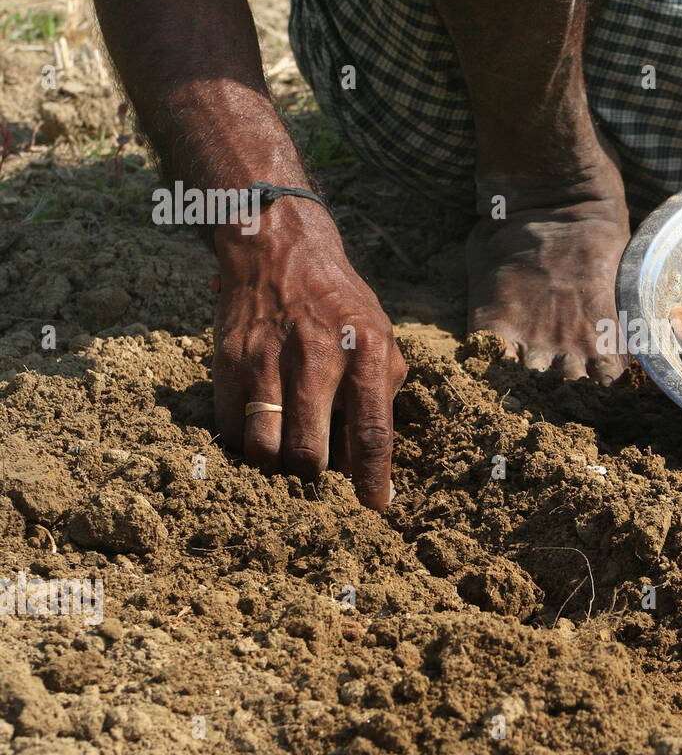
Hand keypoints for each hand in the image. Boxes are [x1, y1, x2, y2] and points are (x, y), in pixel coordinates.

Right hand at [212, 201, 406, 508]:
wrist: (280, 247)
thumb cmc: (341, 304)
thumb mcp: (380, 338)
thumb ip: (381, 396)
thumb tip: (370, 463)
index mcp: (366, 351)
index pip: (372, 431)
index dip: (373, 480)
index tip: (374, 508)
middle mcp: (317, 354)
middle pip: (308, 451)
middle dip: (314, 480)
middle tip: (319, 483)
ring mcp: (267, 358)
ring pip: (263, 448)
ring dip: (275, 469)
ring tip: (287, 463)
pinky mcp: (228, 360)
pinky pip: (230, 429)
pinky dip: (244, 445)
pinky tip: (259, 434)